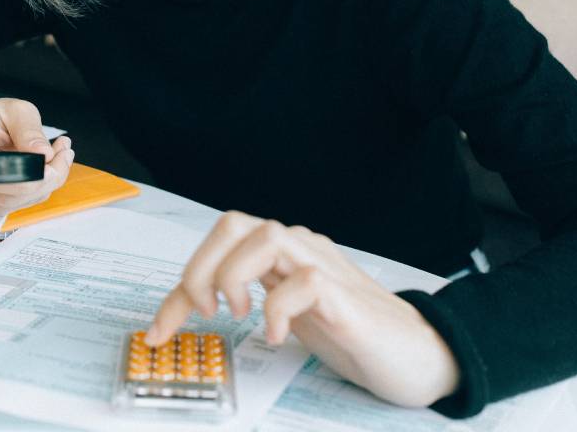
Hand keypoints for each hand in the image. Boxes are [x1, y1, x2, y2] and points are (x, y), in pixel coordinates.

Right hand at [0, 98, 73, 215]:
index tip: (55, 155)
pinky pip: (19, 204)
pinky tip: (46, 168)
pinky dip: (38, 188)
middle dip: (48, 175)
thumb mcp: (15, 110)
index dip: (32, 174)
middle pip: (12, 192)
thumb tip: (44, 155)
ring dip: (47, 181)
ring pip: (20, 201)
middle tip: (65, 151)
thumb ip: (29, 130)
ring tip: (59, 154)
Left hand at [146, 211, 460, 408]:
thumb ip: (251, 299)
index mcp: (280, 253)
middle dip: (201, 267)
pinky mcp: (346, 298)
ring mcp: (323, 267)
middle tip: (202, 312)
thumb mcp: (286, 315)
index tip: (159, 331)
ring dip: (235, 275)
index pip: (220, 244)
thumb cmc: (350, 332)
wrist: (417, 352)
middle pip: (235, 224)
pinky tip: (277, 336)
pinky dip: (280, 307)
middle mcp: (299, 248)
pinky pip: (307, 281)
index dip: (180, 286)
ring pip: (268, 235)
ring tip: (237, 314)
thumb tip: (192, 309)